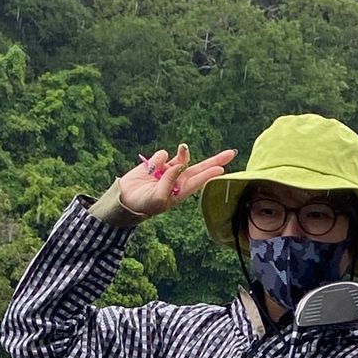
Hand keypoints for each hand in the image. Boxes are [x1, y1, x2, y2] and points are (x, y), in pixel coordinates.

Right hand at [117, 143, 236, 216]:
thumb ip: (170, 180)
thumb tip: (179, 164)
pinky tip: (150, 169)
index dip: (210, 174)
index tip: (222, 169)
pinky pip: (163, 155)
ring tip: (175, 156)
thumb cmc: (145, 204)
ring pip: (182, 156)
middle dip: (215, 160)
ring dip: (182, 153)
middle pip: (201, 167)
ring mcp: (170, 170)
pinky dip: (156, 160)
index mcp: (182, 191)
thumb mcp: (158, 197)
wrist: (126, 198)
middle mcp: (180, 180)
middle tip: (231, 153)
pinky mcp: (158, 162)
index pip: (200, 181)